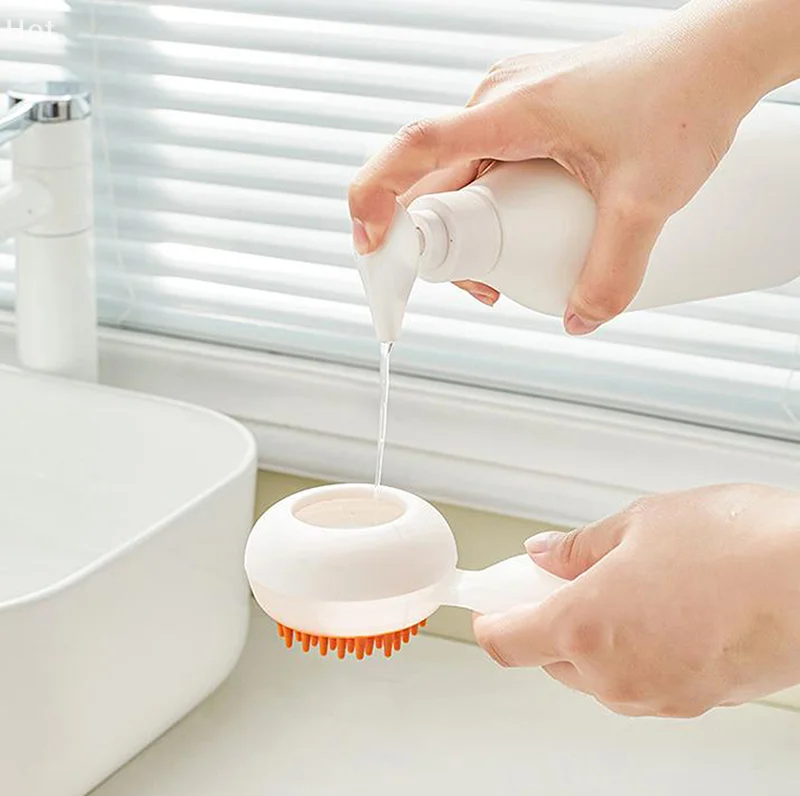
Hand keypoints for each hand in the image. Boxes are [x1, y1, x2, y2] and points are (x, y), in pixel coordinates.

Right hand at [348, 0, 796, 333]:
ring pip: (462, 175)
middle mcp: (500, 102)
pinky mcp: (532, 114)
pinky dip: (485, 206)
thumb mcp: (647, 201)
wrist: (721, 55)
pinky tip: (515, 233)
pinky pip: (486, 163)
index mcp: (511, 111)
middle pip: (435, 178)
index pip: (416, 150)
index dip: (377, 196)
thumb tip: (579, 321)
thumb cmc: (686, 99)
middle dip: (434, 241)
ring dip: (464, 229)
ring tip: (501, 277)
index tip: (369, 245)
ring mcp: (514, 105)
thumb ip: (613, 271)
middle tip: (471, 291)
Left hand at [473, 484, 799, 716]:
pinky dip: (631, 652)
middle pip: (547, 659)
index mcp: (585, 626)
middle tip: (564, 578)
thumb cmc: (739, 548)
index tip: (490, 598)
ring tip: (625, 588)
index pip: (505, 642)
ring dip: (591, 638)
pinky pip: (638, 682)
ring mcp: (656, 696)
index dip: (490, 617)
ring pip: (594, 675)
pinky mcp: (693, 702)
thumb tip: (546, 554)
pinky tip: (659, 611)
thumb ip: (579, 548)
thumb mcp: (639, 523)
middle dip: (546, 619)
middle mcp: (614, 674)